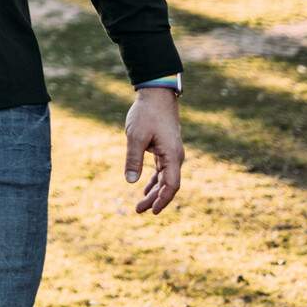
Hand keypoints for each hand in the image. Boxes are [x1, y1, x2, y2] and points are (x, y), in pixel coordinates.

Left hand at [123, 88, 184, 214]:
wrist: (156, 95)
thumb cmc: (146, 113)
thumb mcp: (135, 136)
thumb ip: (133, 159)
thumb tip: (130, 181)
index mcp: (172, 155)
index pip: (171, 185)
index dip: (163, 200)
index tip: (153, 211)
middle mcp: (175, 157)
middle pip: (168, 185)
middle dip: (155, 200)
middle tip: (139, 211)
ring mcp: (171, 153)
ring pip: (165, 179)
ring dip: (154, 192)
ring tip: (141, 205)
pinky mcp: (166, 149)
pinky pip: (162, 171)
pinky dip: (154, 181)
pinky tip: (145, 189)